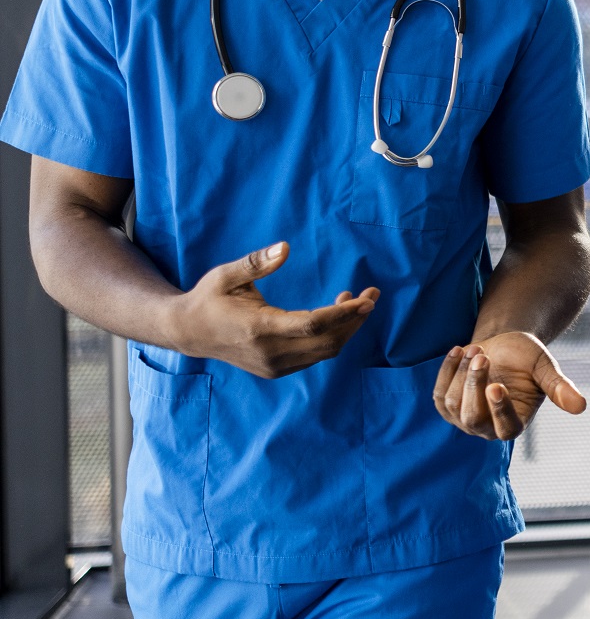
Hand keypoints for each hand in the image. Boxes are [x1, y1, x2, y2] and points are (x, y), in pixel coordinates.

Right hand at [168, 242, 377, 378]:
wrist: (188, 333)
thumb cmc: (209, 298)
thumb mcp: (226, 275)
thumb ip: (256, 262)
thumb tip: (286, 247)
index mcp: (259, 328)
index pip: (313, 325)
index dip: (344, 314)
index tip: (368, 299)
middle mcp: (270, 352)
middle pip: (327, 342)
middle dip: (355, 320)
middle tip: (372, 294)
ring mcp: (274, 365)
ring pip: (324, 352)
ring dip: (346, 328)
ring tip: (354, 301)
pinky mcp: (276, 370)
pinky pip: (314, 356)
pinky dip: (332, 337)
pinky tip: (334, 315)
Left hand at [433, 332, 586, 439]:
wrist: (504, 346)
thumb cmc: (527, 358)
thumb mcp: (545, 368)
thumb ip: (559, 387)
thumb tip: (581, 406)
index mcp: (515, 423)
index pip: (505, 427)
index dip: (498, 409)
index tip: (496, 386)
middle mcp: (488, 428)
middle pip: (472, 417)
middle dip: (474, 384)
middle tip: (483, 355)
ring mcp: (464, 420)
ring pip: (453, 403)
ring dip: (462, 371)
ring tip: (478, 349)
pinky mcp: (447, 408)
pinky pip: (439, 394)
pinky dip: (447, 370)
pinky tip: (459, 350)